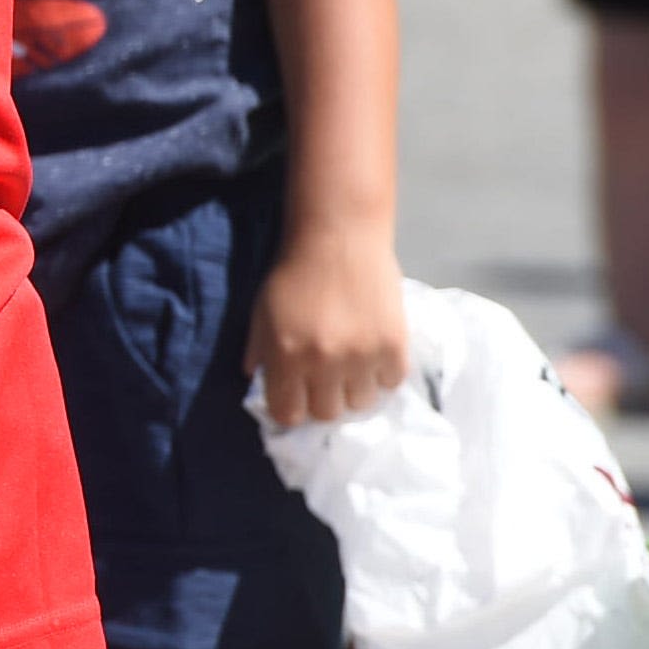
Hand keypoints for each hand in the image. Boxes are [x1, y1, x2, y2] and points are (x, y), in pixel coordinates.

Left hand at [246, 228, 407, 424]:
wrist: (339, 234)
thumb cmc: (295, 271)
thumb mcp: (262, 310)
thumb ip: (258, 350)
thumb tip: (256, 382)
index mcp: (285, 355)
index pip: (288, 414)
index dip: (292, 408)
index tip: (299, 396)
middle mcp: (323, 362)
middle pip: (327, 414)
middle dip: (324, 399)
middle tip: (327, 378)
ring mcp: (361, 356)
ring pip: (361, 404)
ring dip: (355, 388)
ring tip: (353, 364)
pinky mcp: (393, 344)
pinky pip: (391, 382)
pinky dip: (383, 372)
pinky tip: (374, 351)